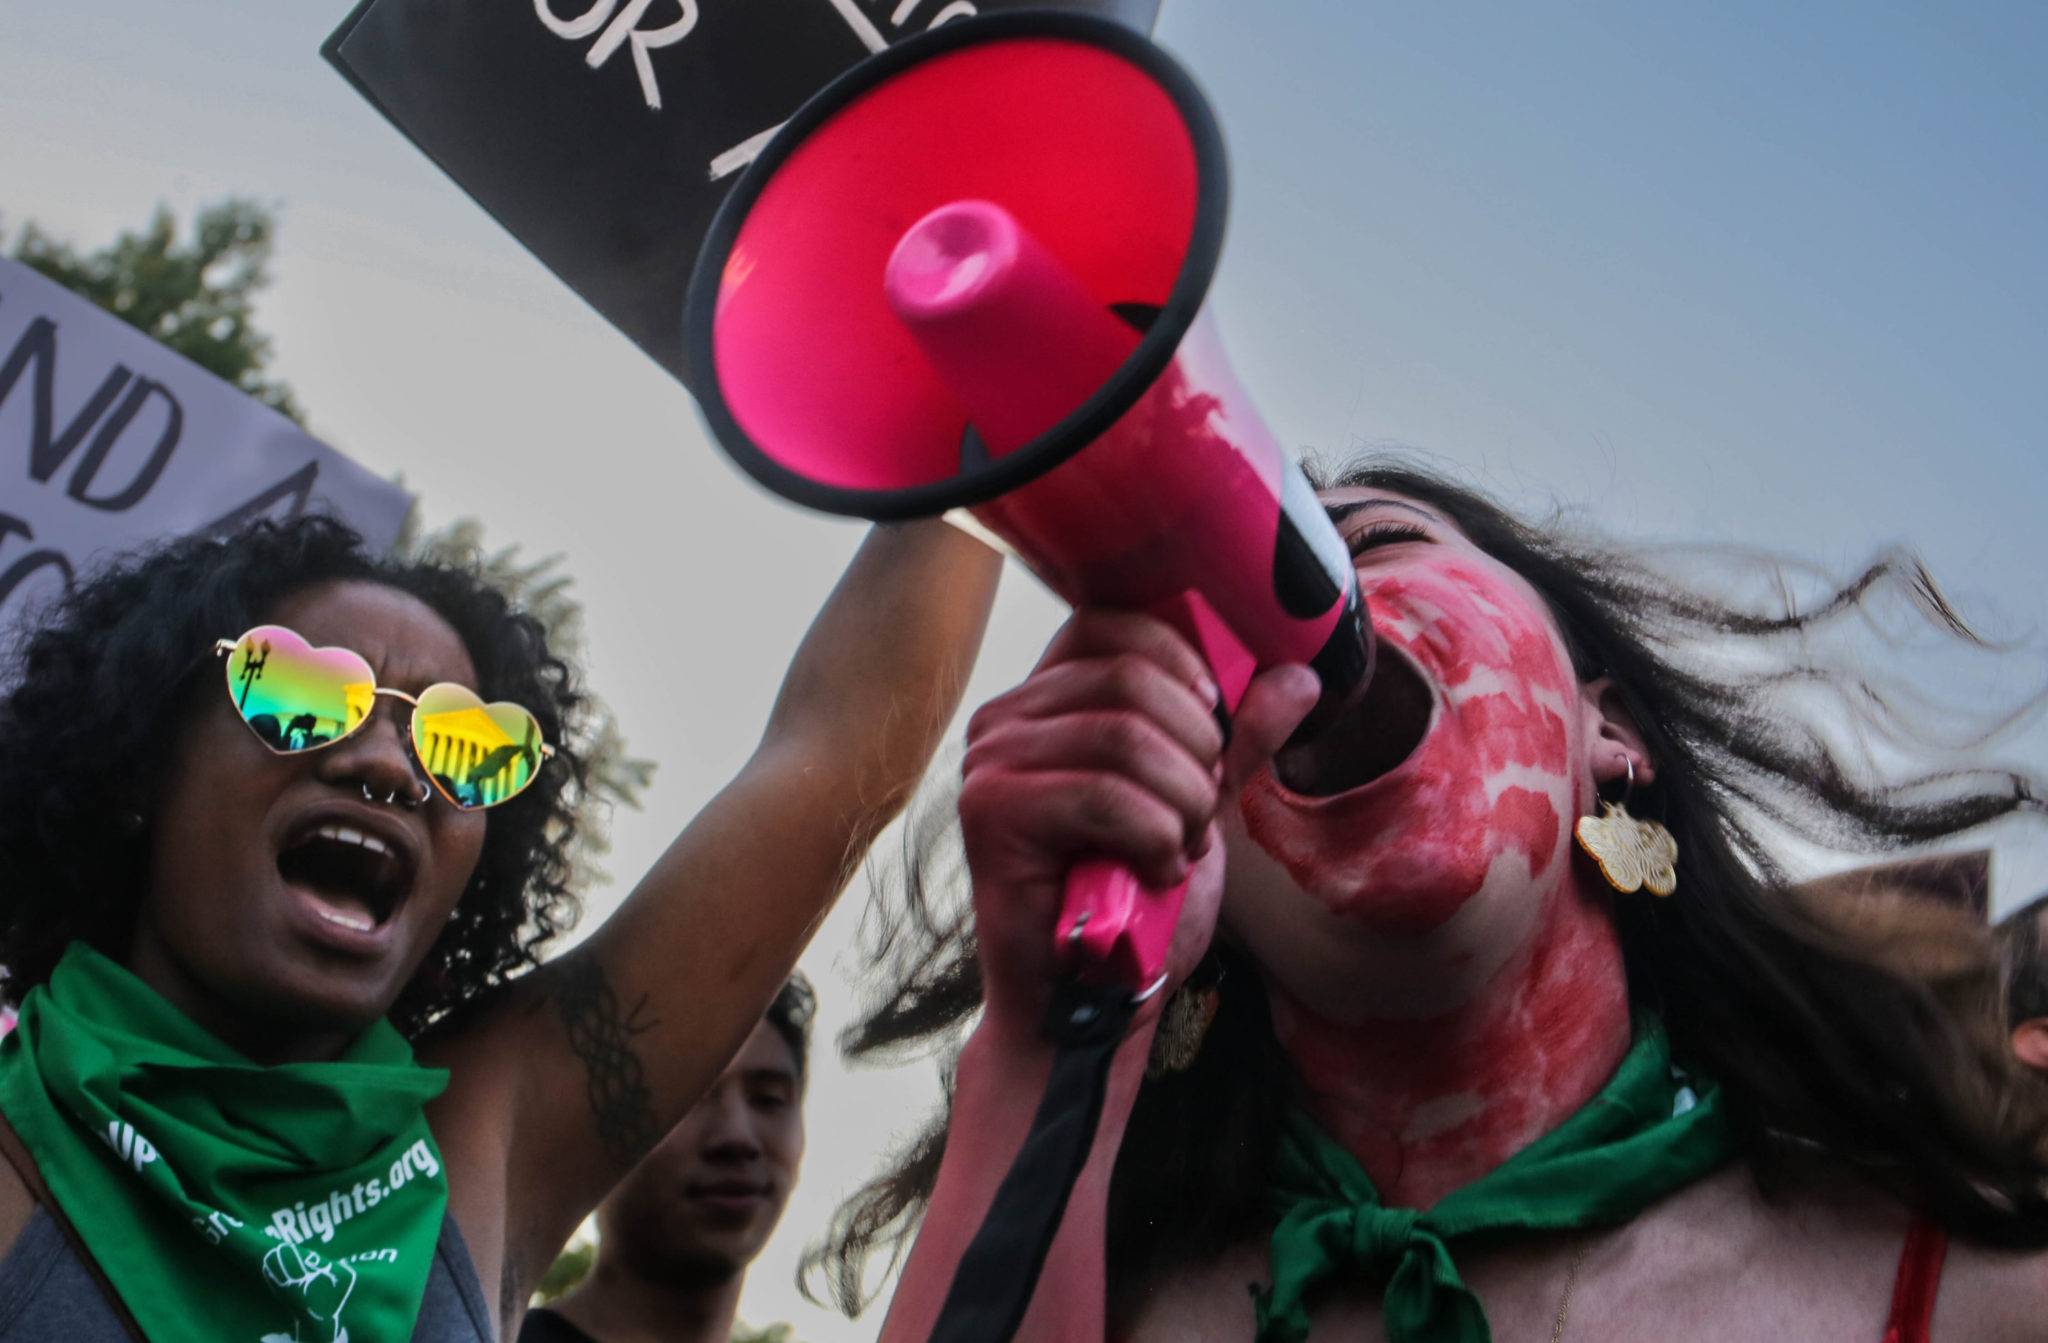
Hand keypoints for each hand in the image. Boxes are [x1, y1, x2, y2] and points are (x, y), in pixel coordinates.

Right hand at [959, 609, 1318, 1045]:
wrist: (1092, 1005)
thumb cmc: (1133, 909)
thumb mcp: (1198, 806)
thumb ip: (1237, 741)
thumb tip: (1299, 678)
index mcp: (1047, 703)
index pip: (1113, 624)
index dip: (1182, 662)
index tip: (1215, 731)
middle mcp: (1005, 721)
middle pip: (1131, 677)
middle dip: (1196, 752)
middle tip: (1196, 817)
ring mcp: (990, 764)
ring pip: (1125, 735)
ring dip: (1181, 804)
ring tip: (1176, 850)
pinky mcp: (992, 814)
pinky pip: (1106, 794)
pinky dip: (1155, 838)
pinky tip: (1152, 873)